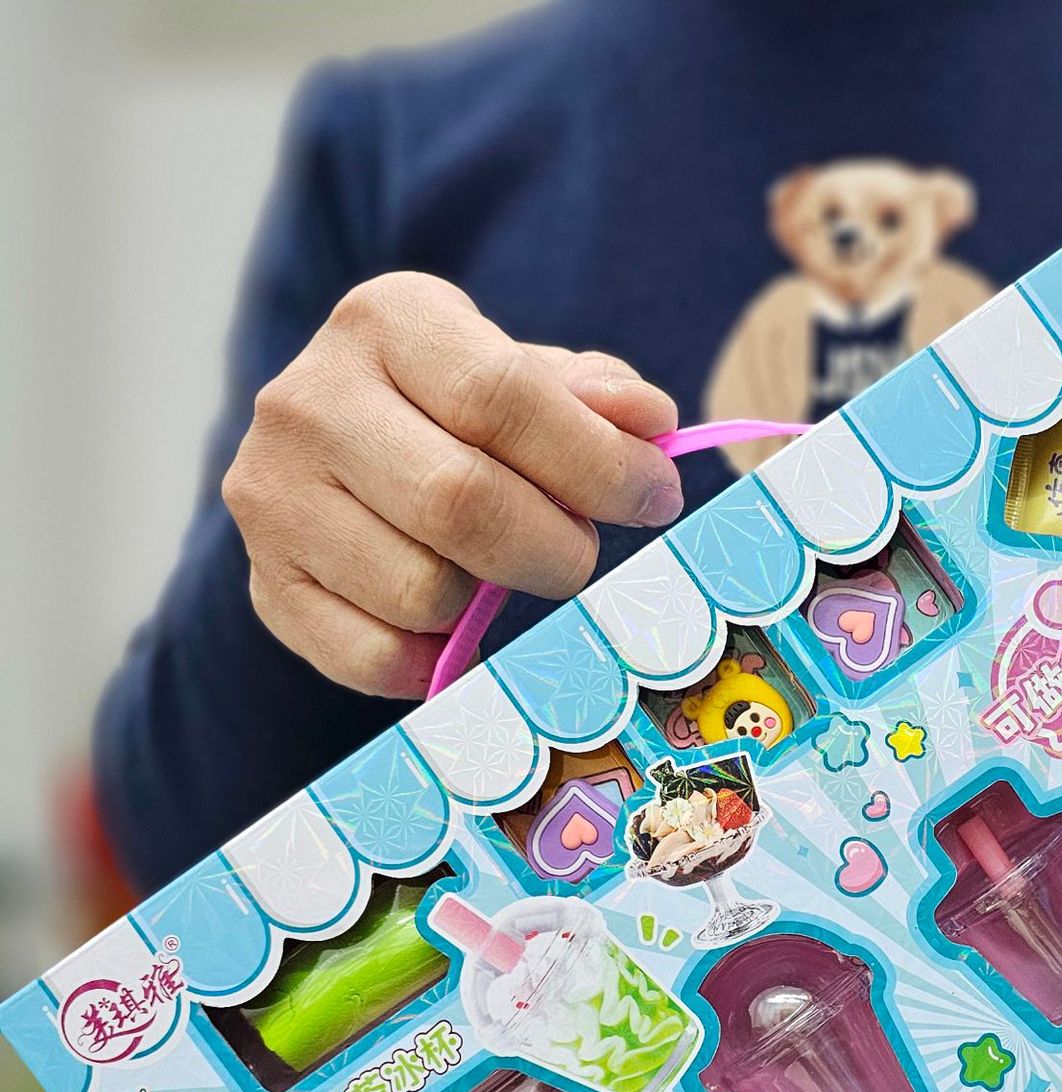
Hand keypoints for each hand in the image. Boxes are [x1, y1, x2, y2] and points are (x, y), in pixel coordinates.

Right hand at [221, 272, 682, 697]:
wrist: (344, 453)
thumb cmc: (461, 411)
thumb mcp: (531, 375)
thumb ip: (597, 397)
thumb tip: (648, 423)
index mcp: (386, 321)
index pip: (503, 398)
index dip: (598, 465)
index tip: (655, 500)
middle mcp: (307, 400)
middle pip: (461, 503)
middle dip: (554, 548)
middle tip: (580, 551)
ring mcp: (272, 497)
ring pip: (421, 592)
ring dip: (487, 603)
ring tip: (495, 570)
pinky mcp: (266, 585)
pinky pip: (375, 657)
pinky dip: (434, 661)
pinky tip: (453, 628)